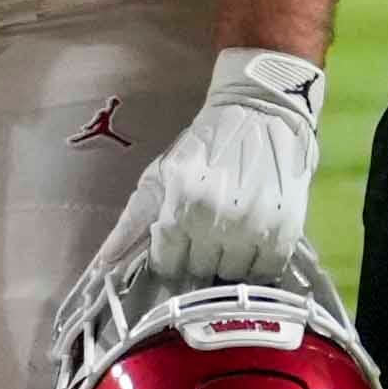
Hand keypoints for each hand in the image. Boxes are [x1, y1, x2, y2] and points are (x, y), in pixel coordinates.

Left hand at [72, 47, 327, 300]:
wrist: (260, 113)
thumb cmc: (202, 146)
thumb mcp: (157, 178)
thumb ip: (129, 224)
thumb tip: (101, 265)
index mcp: (180, 208)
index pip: (166, 264)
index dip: (169, 256)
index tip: (177, 243)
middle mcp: (215, 222)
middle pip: (198, 271)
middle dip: (197, 257)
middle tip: (205, 235)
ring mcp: (253, 227)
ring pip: (232, 276)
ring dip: (228, 262)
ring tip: (230, 236)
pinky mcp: (286, 229)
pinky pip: (267, 270)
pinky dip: (258, 263)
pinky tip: (253, 242)